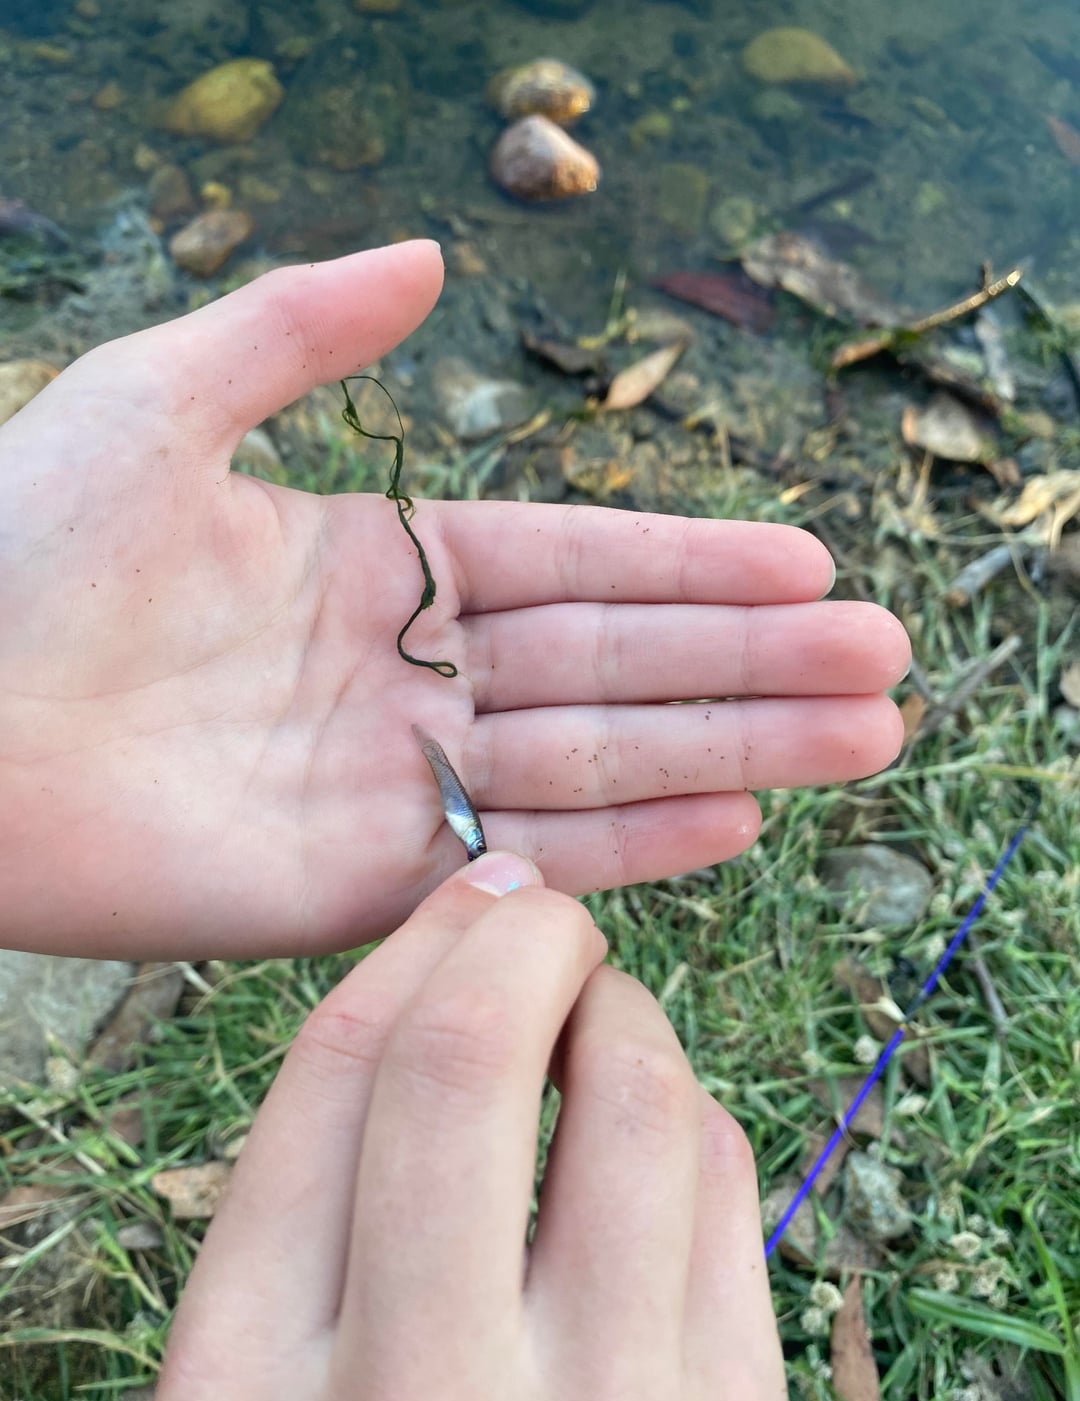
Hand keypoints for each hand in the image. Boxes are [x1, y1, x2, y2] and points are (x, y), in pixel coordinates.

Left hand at [0, 240, 908, 960]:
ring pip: (593, 766)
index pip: (569, 564)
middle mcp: (404, 680)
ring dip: (731, 753)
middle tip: (886, 665)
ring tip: (861, 738)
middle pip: (613, 667)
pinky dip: (627, 848)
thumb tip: (431, 251)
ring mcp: (392, 788)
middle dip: (750, 667)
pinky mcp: (360, 889)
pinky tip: (736, 822)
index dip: (688, 566)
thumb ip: (302, 329)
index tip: (806, 568)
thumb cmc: (16, 554)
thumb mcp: (162, 397)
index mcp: (373, 568)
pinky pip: (517, 862)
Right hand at [150, 853, 786, 1400]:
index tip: (462, 904)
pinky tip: (652, 1131)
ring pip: (634, 1099)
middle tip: (541, 921)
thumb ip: (318, 1215)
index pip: (329, 1077)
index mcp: (246, 1392)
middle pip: (467, 1058)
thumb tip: (448, 983)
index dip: (410, 949)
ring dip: (624, 1010)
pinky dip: (691, 1113)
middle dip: (519, 938)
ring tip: (600, 1014)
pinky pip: (728, 1190)